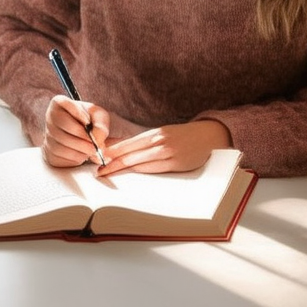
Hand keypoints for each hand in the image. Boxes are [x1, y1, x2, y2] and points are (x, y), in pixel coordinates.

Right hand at [43, 95, 109, 167]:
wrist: (84, 137)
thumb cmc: (91, 122)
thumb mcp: (99, 117)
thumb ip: (101, 125)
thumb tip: (96, 139)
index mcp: (59, 103)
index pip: (62, 103)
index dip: (76, 113)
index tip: (88, 121)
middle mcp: (50, 117)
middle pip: (62, 126)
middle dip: (81, 137)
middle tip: (95, 143)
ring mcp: (47, 135)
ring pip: (61, 144)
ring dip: (80, 149)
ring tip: (92, 150)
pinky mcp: (48, 151)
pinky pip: (60, 156)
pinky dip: (74, 157)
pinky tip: (82, 154)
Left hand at [98, 119, 231, 175]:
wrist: (208, 136)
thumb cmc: (182, 136)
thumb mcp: (162, 133)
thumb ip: (143, 142)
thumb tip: (119, 145)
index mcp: (155, 133)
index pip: (128, 144)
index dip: (112, 151)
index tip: (98, 156)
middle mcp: (160, 142)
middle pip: (130, 155)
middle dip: (112, 163)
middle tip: (98, 170)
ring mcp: (168, 154)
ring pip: (139, 164)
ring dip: (122, 169)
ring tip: (108, 173)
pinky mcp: (176, 165)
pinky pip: (154, 170)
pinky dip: (139, 172)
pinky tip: (130, 173)